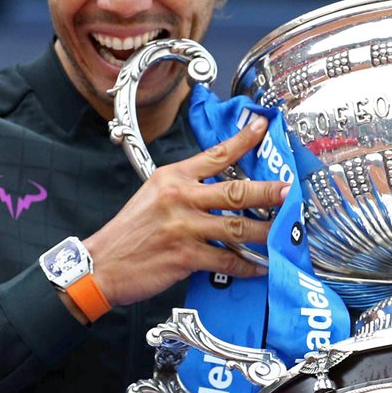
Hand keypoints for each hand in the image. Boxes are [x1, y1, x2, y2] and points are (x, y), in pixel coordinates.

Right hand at [83, 115, 288, 306]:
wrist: (102, 264)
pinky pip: (227, 260)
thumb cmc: (129, 232)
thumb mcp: (152, 196)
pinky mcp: (186, 256)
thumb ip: (185, 190)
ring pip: (238, 227)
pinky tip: (260, 266)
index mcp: (173, 177)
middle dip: (268, 191)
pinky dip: (247, 265)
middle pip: (236, 190)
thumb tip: (221, 192)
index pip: (215, 154)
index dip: (243, 140)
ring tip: (285, 232)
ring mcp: (184, 227)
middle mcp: (181, 198)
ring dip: (266, 230)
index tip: (262, 126)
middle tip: (289, 190)